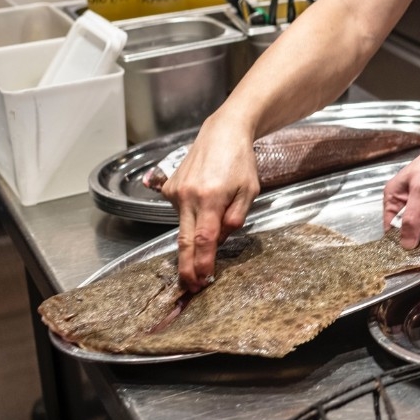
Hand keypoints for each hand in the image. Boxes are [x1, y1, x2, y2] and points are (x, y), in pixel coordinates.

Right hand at [160, 119, 259, 290]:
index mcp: (211, 198)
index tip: (202, 280)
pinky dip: (191, 216)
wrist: (222, 133)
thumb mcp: (250, 190)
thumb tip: (221, 239)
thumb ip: (236, 216)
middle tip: (192, 286)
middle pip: (184, 241)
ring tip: (207, 240)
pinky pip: (180, 212)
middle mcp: (188, 196)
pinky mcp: (168, 188)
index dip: (202, 263)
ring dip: (193, 240)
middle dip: (187, 266)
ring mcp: (175, 192)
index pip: (204, 239)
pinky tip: (204, 203)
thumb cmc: (240, 161)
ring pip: (182, 227)